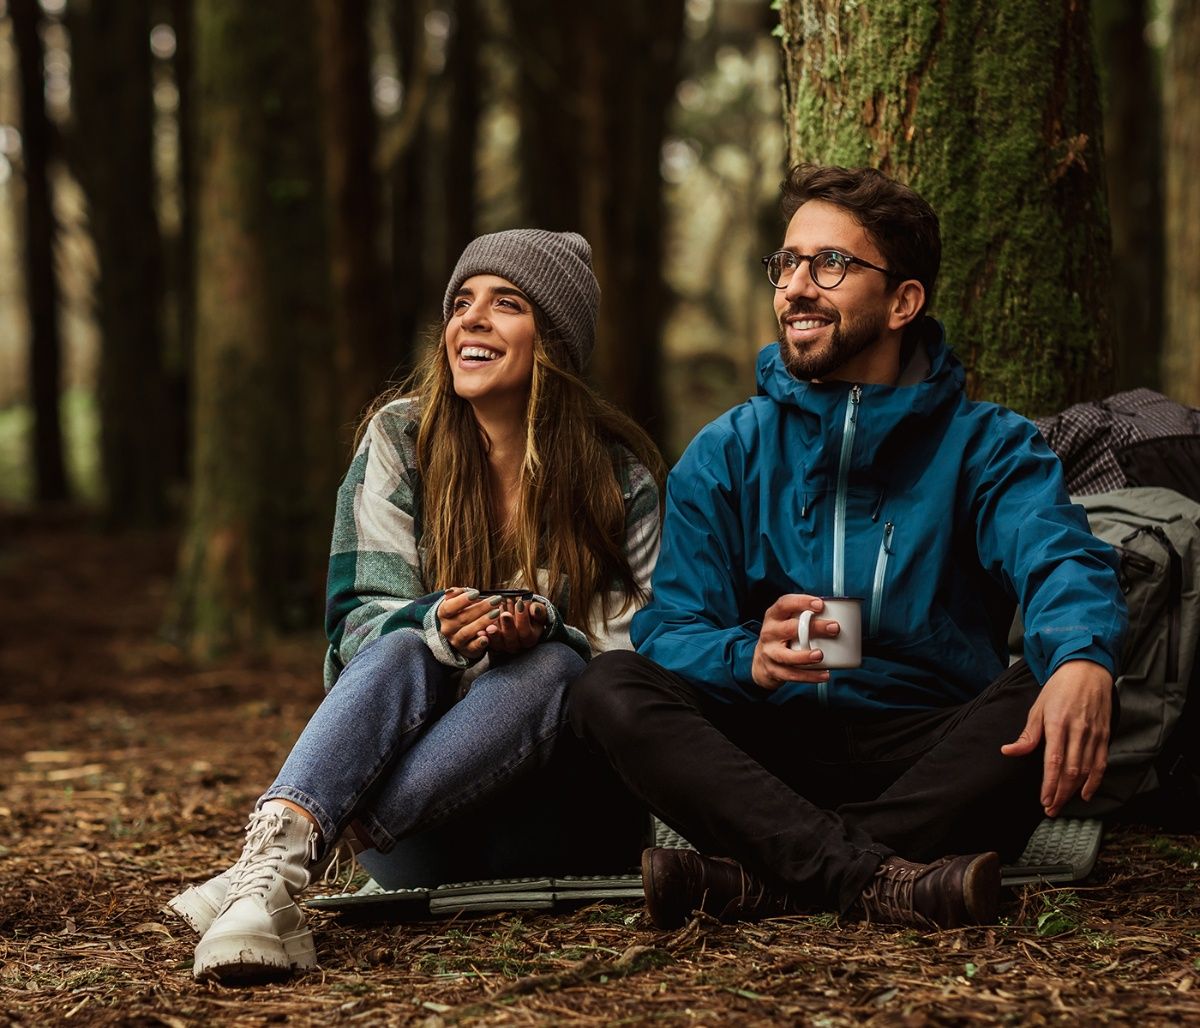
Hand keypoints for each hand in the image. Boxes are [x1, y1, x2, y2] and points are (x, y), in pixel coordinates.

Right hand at [438, 587, 502, 657]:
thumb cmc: (461, 613)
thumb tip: (453, 591)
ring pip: (468, 632)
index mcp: (443, 614)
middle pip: (463, 618)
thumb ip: (456, 594)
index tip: (477, 593)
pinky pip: (473, 647)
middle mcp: (447, 628)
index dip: (462, 600)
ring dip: (483, 622)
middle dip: (481, 608)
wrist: (459, 634)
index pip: (449, 607)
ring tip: (496, 613)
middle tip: (496, 600)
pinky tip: (488, 636)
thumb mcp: (456, 601)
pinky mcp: (466, 650)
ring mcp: (456, 640)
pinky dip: (480, 642)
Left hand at [482, 596, 547, 654]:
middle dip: (508, 626)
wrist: (518, 618)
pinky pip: (488, 643)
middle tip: (505, 614)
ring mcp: (503, 646)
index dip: (523, 618)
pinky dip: (483, 637)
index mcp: (530, 638)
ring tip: (490, 627)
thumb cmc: (530, 614)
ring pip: (499, 643)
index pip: (526, 631)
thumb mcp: (537, 611)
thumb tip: (534, 609)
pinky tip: (480, 631)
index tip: (520, 604)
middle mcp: (517, 645)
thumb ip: (538, 610)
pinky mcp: (492, 645)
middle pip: (512, 639)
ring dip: (494, 635)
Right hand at [751, 594, 838, 690]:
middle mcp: (770, 633)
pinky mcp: (774, 670)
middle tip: (834, 628)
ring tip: (820, 655)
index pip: (784, 604)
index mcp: (774, 616)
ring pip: (787, 656)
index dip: (802, 602)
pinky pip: (792, 674)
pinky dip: (809, 676)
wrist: (762, 662)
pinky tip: (825, 674)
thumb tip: (840, 612)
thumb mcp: (786, 621)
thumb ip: (804, 617)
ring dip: (804, 656)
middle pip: (790, 628)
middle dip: (814, 628)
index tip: (820, 604)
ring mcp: (770, 652)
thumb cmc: (782, 637)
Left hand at [1000, 659, 1112, 816]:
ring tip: (1063, 804)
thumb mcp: (1037, 708)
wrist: (1087, 670)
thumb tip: (1009, 751)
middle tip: (1051, 810)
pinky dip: (1095, 781)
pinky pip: (1101, 763)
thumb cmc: (1059, 689)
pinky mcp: (1105, 735)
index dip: (1049, 784)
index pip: (1054, 761)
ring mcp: (1094, 734)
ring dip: (1074, 791)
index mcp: (1057, 724)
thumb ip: (1028, 735)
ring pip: (1087, 771)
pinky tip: (1086, 793)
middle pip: (1071, 771)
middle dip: (1060, 794)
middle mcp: (1078, 731)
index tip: (1044, 801)